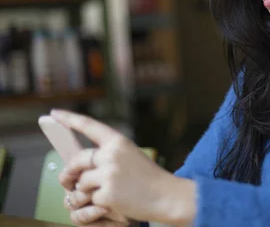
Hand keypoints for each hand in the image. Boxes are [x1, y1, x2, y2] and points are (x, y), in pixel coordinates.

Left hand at [52, 109, 195, 225]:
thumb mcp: (129, 157)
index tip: (54, 114)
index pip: (89, 126)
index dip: (69, 119)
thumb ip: (106, 156)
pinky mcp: (106, 193)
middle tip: (67, 181)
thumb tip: (76, 165)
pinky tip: (112, 201)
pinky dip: (96, 203)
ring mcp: (108, 173)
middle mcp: (111, 154)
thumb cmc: (148, 178)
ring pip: (80, 182)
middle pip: (76, 160)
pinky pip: (88, 198)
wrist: (166, 196)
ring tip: (102, 193)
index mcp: (118, 141)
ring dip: (85, 191)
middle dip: (68, 173)